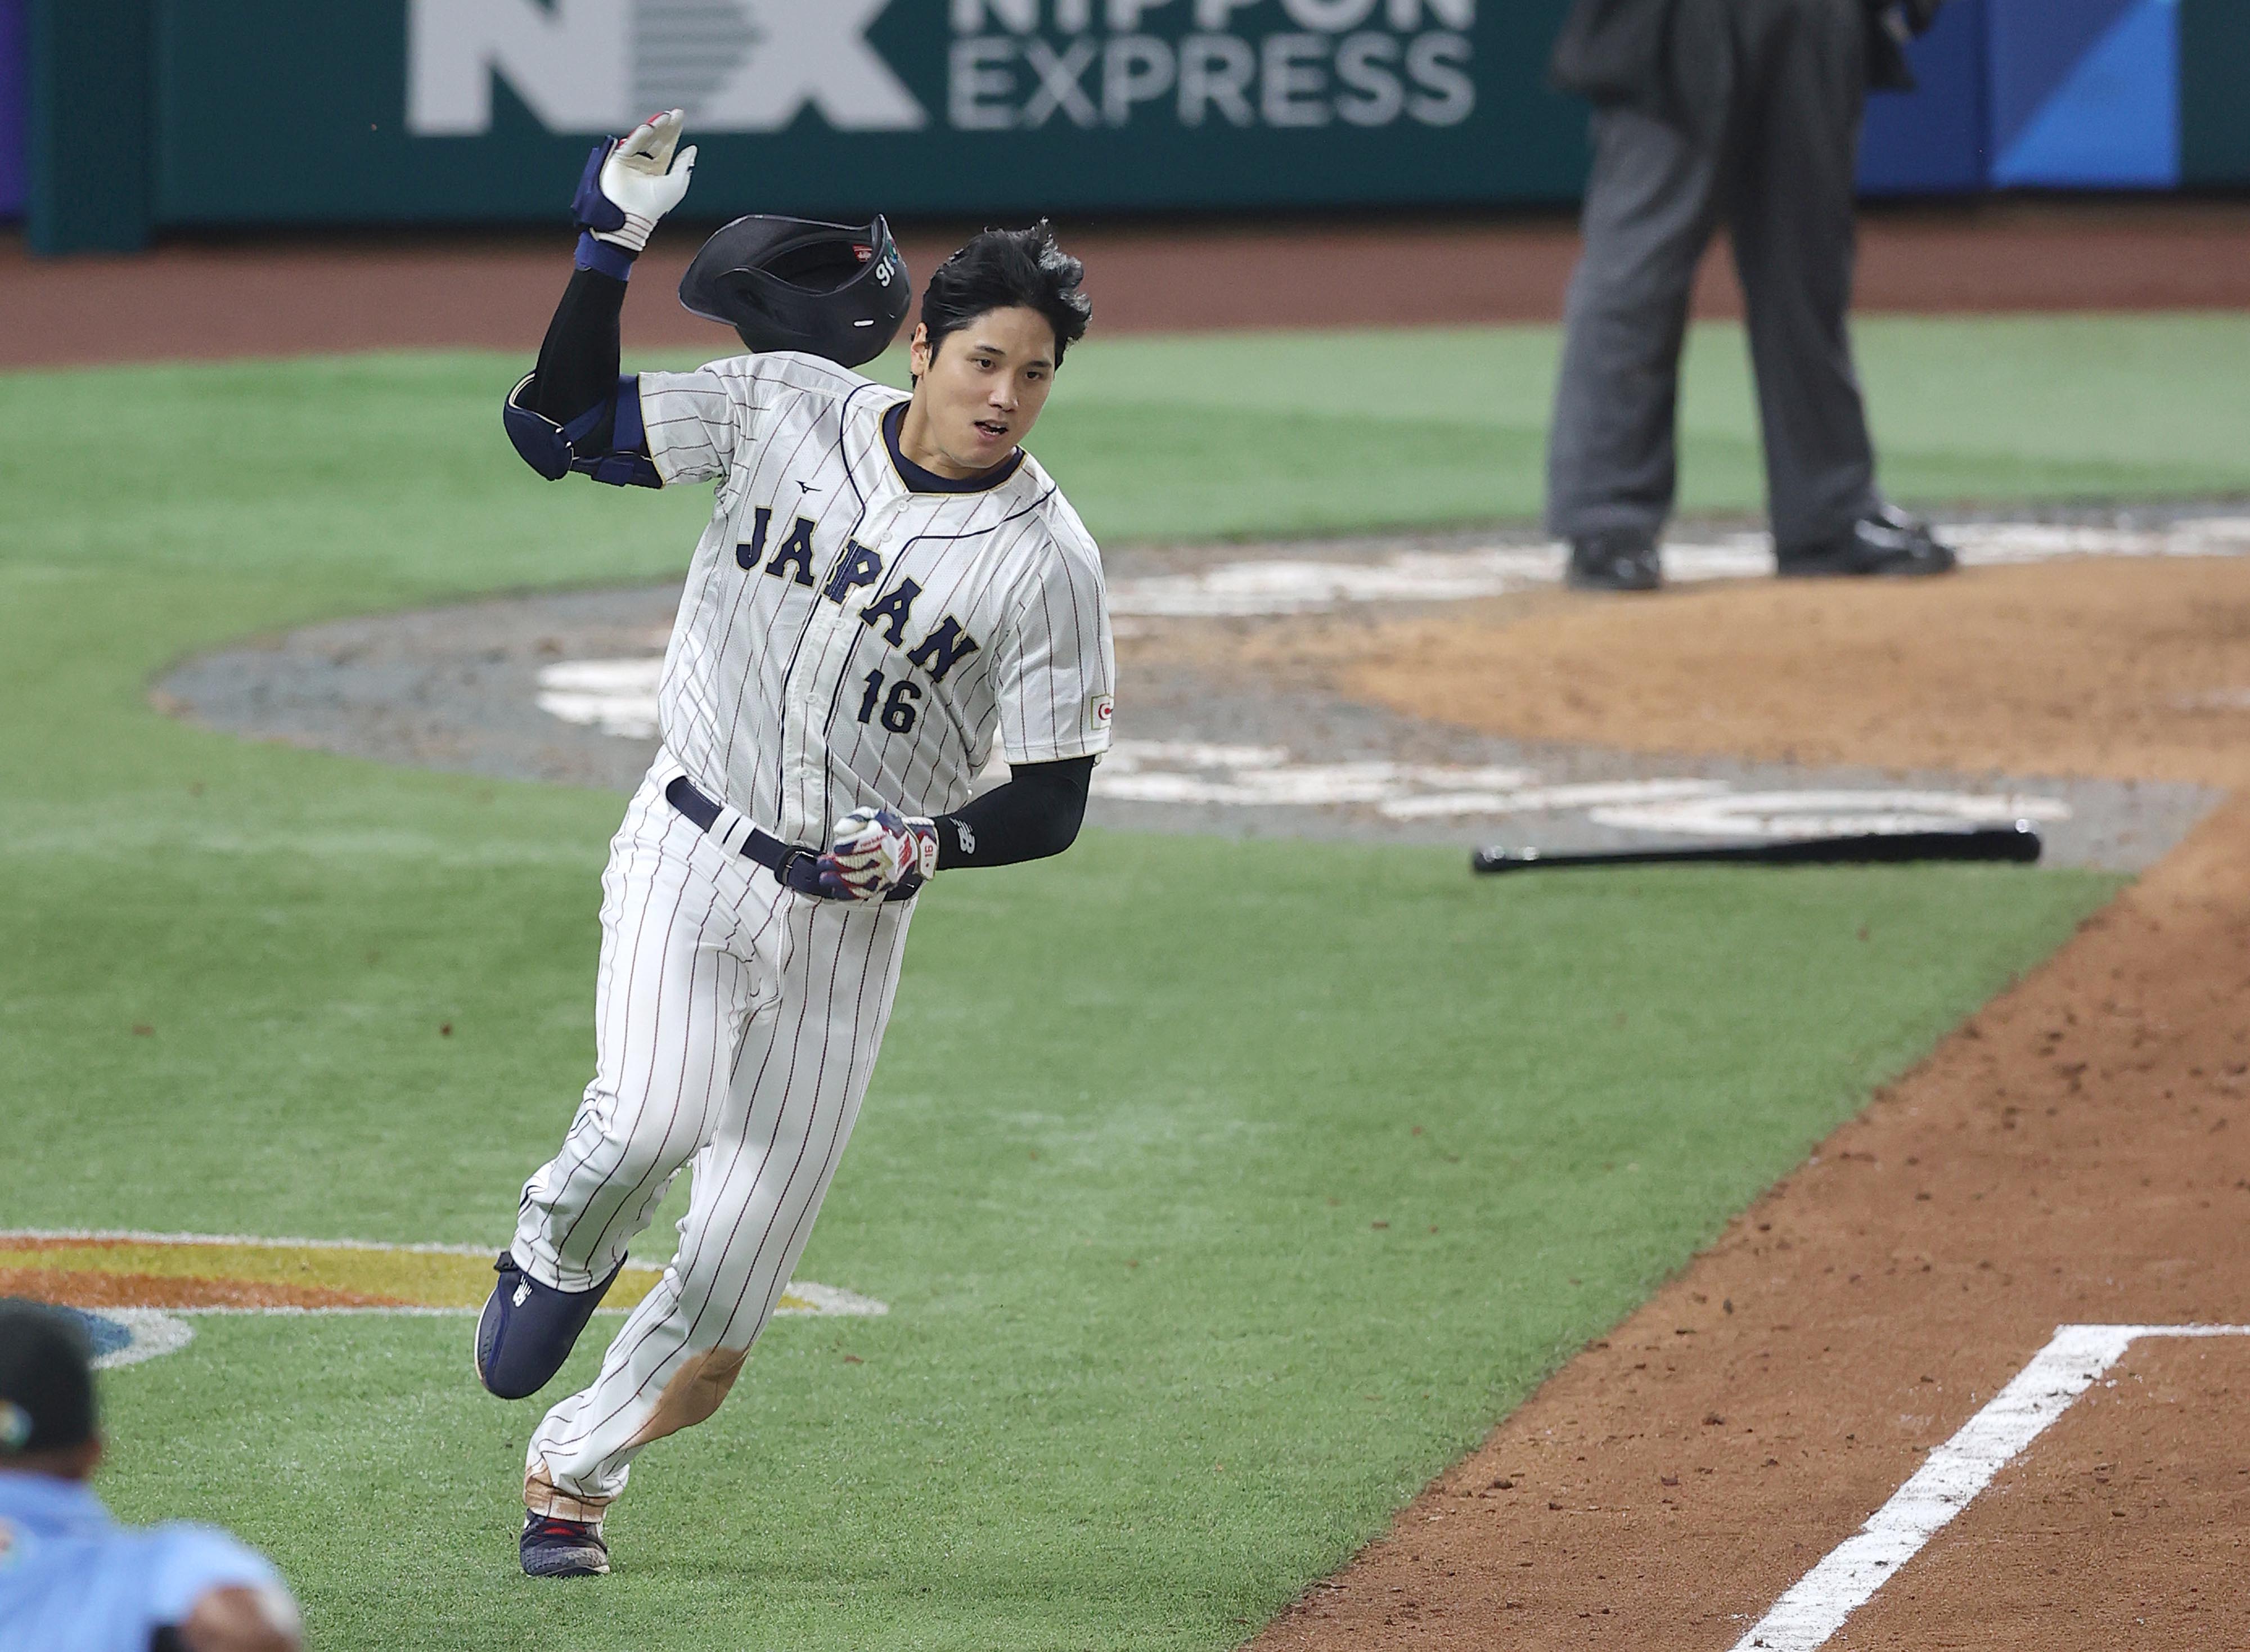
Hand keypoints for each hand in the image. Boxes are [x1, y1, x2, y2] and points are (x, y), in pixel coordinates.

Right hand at [574, 109, 696, 254]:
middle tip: (675, 113)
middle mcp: (644, 164)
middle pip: (656, 139)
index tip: (680, 116)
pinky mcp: (618, 161)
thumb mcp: (678, 183)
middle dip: (666, 125)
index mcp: (658, 170)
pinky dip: (639, 135)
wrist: (633, 216)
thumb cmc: (656, 204)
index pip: (667, 146)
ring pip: (644, 139)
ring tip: (665, 117)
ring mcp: (631, 161)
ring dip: (654, 127)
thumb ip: (684, 164)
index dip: (674, 131)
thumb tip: (692, 149)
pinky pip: (630, 144)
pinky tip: (649, 127)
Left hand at [815, 807, 938, 900]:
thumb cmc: (891, 829)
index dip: (844, 848)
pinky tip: (839, 892)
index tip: (834, 849)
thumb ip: (855, 820)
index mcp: (882, 838)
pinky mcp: (885, 883)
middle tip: (822, 866)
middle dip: (836, 866)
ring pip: (860, 880)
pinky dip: (851, 893)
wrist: (916, 845)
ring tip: (826, 881)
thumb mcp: (874, 816)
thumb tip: (839, 830)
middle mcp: (884, 856)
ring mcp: (885, 872)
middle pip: (857, 864)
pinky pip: (867, 891)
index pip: (859, 845)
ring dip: (840, 882)